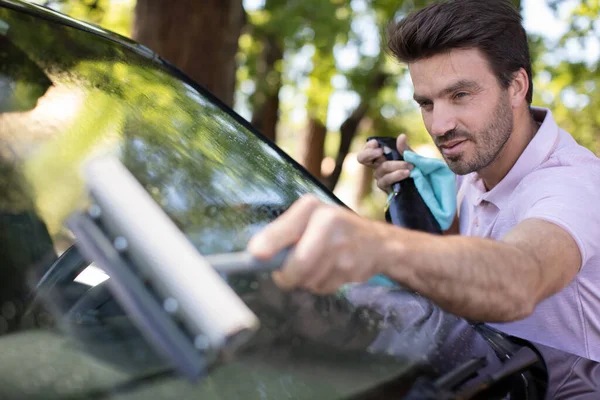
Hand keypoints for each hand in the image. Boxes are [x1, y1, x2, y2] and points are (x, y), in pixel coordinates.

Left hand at [247, 195, 392, 294]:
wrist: (377, 243)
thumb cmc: (330, 231)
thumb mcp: (306, 221)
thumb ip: (280, 234)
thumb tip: (254, 254)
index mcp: (311, 207)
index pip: (286, 228)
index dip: (270, 243)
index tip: (256, 255)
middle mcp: (330, 221)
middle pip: (298, 263)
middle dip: (287, 276)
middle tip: (284, 275)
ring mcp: (344, 246)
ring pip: (308, 279)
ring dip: (305, 280)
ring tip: (315, 265)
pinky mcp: (352, 268)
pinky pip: (323, 287)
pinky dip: (320, 284)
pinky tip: (330, 270)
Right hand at [356, 134, 413, 192]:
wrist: (421, 184)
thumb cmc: (415, 169)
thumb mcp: (411, 156)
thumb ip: (404, 148)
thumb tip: (401, 136)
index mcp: (381, 156)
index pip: (367, 149)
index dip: (369, 146)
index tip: (376, 143)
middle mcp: (377, 165)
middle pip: (362, 158)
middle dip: (369, 153)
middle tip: (380, 151)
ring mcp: (380, 177)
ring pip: (381, 168)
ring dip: (396, 165)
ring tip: (410, 165)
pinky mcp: (384, 187)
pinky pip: (386, 180)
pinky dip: (396, 175)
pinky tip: (406, 173)